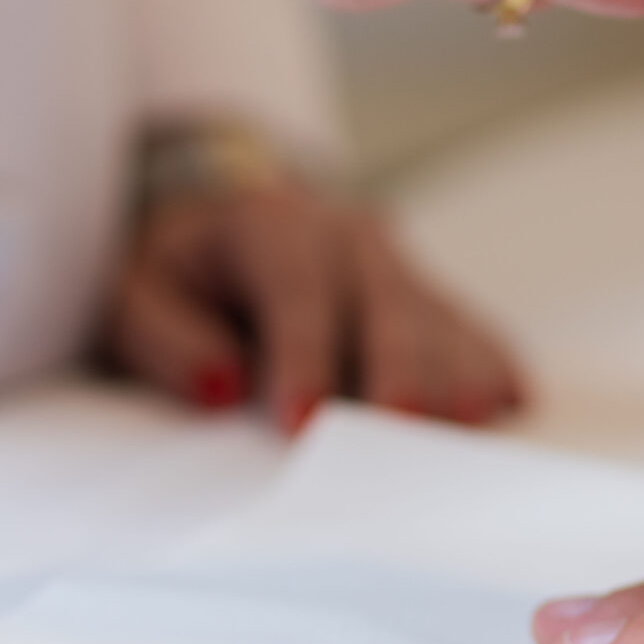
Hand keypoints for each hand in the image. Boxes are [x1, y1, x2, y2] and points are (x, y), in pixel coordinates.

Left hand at [101, 171, 524, 436]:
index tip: (302, 422)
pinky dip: (489, 361)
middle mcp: (346, 237)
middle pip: (385, 303)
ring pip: (436, 317)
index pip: (295, 291)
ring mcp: (394, 264)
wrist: (223, 214)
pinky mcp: (423, 295)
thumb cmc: (176, 268)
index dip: (302, 355)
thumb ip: (163, 336)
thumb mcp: (133, 290)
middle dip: (397, 367)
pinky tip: (510, 401)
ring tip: (466, 427)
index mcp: (269, 227)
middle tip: (403, 430)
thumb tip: (220, 385)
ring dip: (453, 372)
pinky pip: (467, 326)